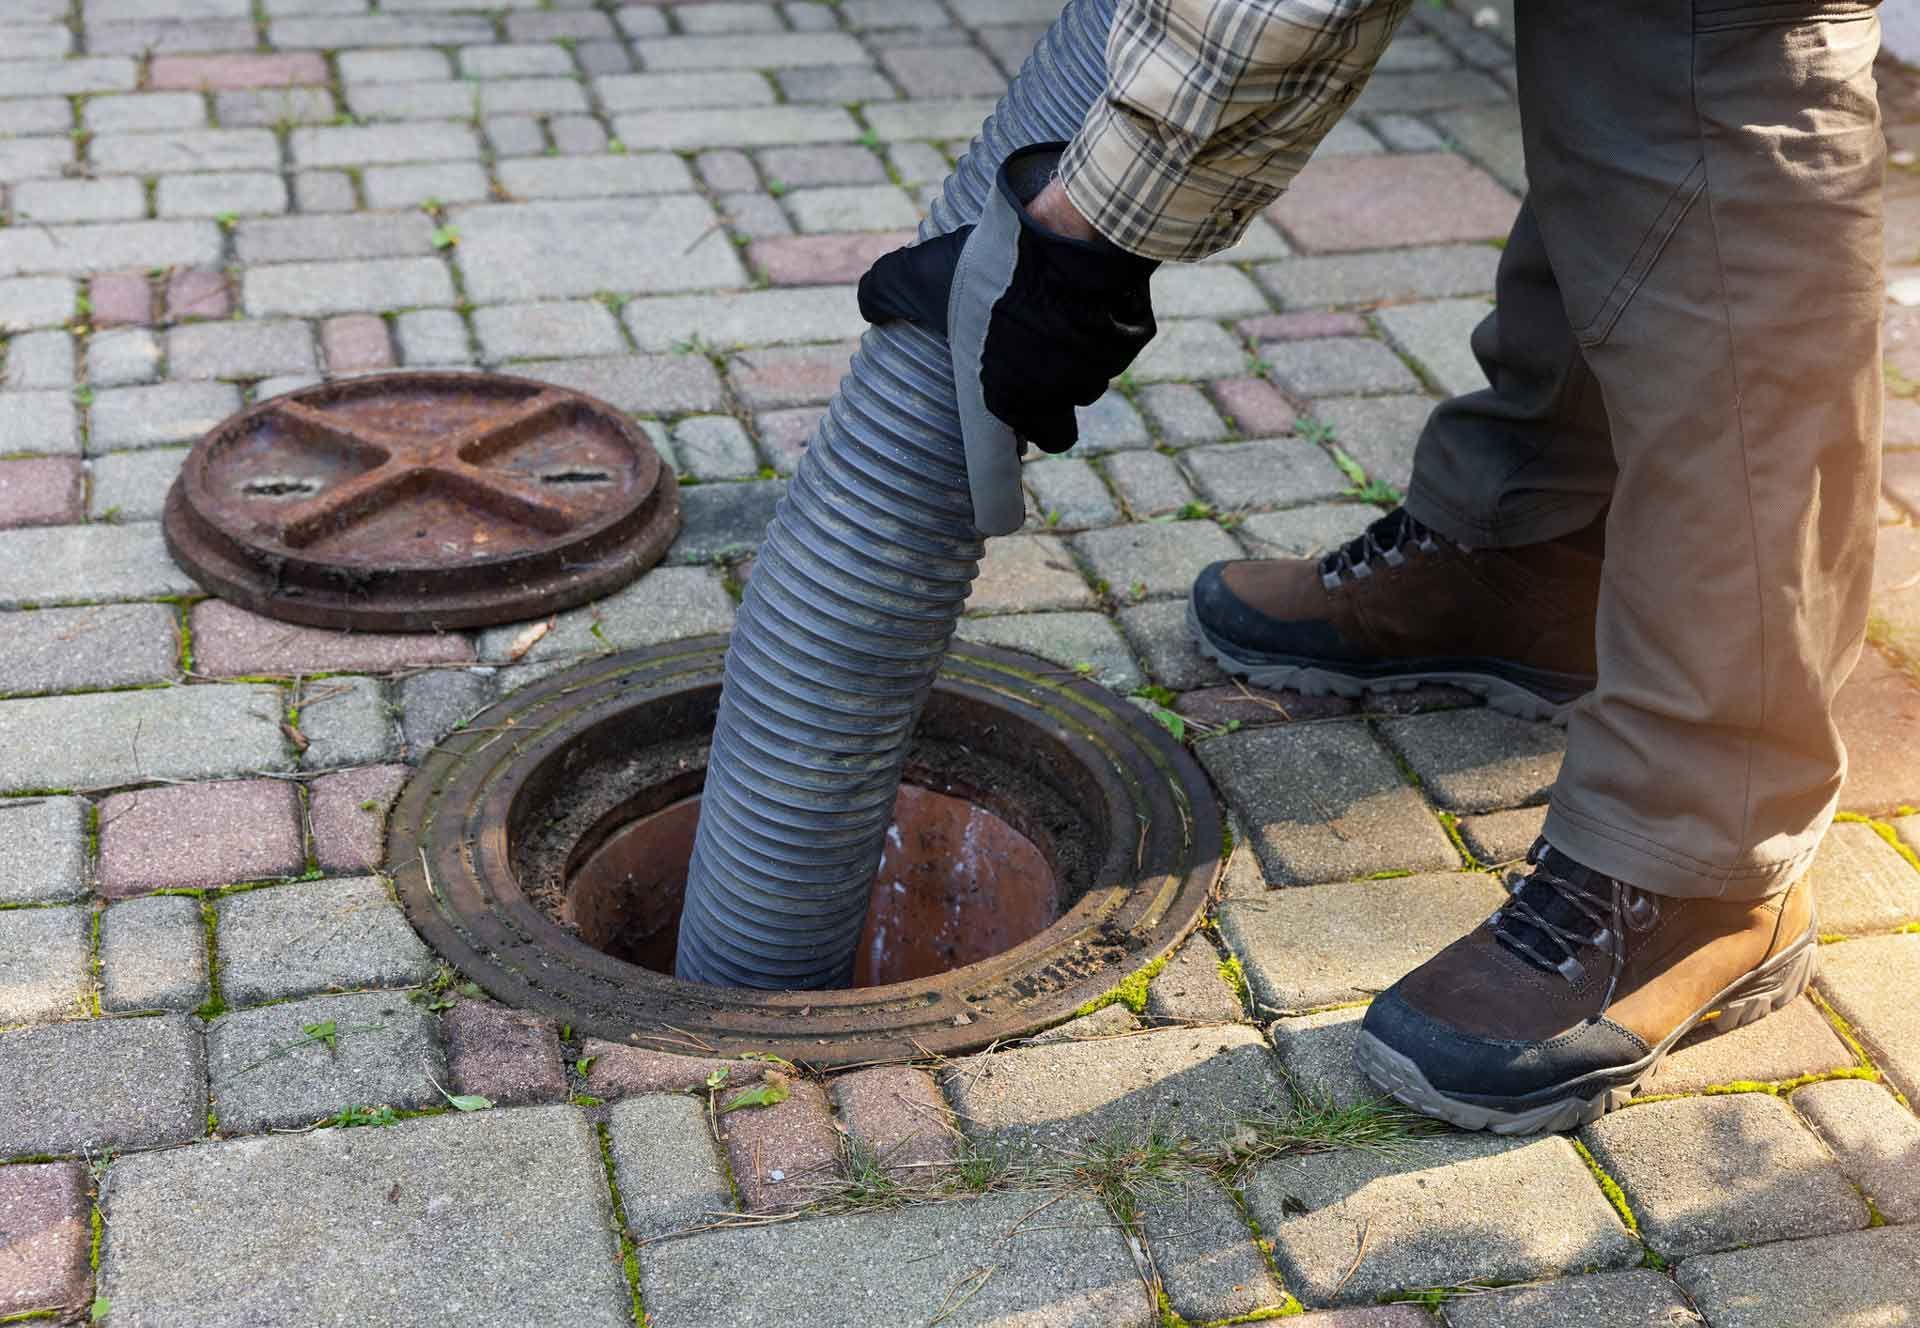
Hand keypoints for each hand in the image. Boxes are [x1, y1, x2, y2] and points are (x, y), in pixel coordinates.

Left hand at [857, 143, 1157, 452]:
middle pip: (1059, 428)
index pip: (1014, 453)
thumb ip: (884, 294)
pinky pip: (1115, 345)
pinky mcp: (1128, 340)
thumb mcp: (920, 277)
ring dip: (1073, 367)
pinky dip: (1103, 331)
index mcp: (1008, 398)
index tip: (1006, 431)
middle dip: (1045, 410)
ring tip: (1054, 324)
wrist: (1068, 234)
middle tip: (1029, 374)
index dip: (1010, 448)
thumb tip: (868, 304)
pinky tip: (1086, 301)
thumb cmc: (989, 267)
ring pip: (1087, 382)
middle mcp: (1058, 397)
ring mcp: (1099, 370)